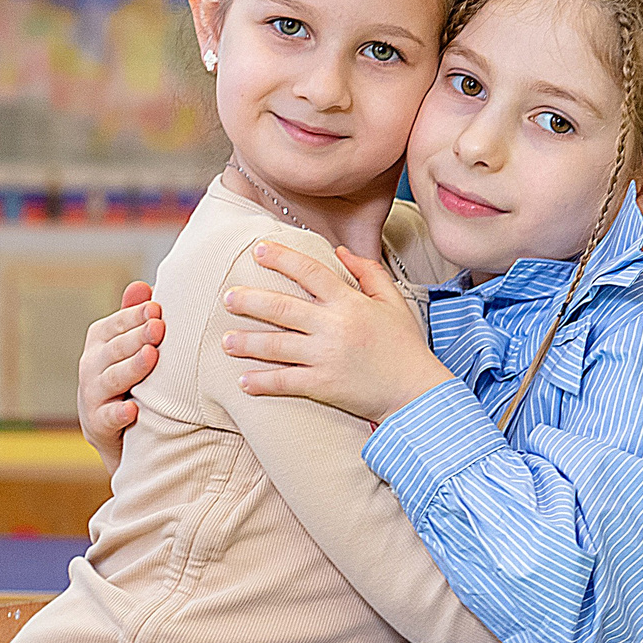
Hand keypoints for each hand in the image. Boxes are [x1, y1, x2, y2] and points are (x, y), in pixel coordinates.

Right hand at [79, 282, 163, 472]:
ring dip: (131, 368)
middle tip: (159, 327)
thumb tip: (143, 286)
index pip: (115, 324)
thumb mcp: (129, 344)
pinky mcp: (99, 424)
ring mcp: (93, 395)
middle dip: (136, 337)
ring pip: (111, 379)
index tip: (157, 308)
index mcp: (100, 342)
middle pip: (114, 349)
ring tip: (151, 357)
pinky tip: (133, 409)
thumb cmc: (128, 374)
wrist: (115, 428)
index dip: (134, 316)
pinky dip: (118, 414)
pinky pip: (108, 418)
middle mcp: (91, 366)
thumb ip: (133, 316)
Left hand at [221, 241, 454, 423]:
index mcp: (351, 304)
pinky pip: (284, 382)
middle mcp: (335, 327)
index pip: (311, 272)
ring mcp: (327, 357)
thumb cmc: (406, 346)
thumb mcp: (394, 302)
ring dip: (246, 342)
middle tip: (228, 296)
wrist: (417, 392)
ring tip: (226, 340)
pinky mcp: (323, 386)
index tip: (258, 250)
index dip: (283, 258)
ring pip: (276, 346)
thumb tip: (341, 251)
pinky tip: (243, 381)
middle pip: (282, 308)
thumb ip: (370, 273)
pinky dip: (261, 382)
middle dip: (250, 301)